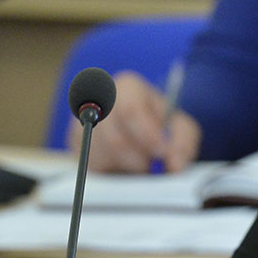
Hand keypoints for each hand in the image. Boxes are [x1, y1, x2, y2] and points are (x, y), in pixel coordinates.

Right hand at [77, 70, 199, 173]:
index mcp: (127, 87)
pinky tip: (122, 165)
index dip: (147, 136)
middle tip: (152, 168)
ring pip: (101, 157)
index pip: (130, 110)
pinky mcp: (76, 146)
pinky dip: (111, 171)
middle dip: (137, 158)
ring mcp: (81, 123)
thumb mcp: (179, 127)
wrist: (139, 129)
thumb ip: (182, 143)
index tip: (161, 153)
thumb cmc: (160, 124)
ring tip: (140, 165)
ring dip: (125, 167)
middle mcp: (100, 101)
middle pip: (113, 138)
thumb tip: (174, 165)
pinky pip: (91, 167)